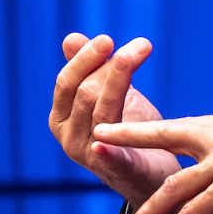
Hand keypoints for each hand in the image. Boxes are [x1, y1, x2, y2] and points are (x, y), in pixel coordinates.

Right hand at [48, 33, 178, 205]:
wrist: (151, 175)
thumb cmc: (129, 131)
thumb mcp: (108, 96)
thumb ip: (89, 70)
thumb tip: (71, 38)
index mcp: (61, 117)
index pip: (67, 82)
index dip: (86, 59)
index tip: (108, 39)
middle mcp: (68, 137)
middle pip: (85, 94)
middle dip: (113, 66)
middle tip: (141, 45)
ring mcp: (89, 156)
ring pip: (102, 113)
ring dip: (122, 80)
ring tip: (140, 55)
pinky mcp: (118, 172)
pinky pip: (112, 157)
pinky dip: (107, 151)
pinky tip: (104, 142)